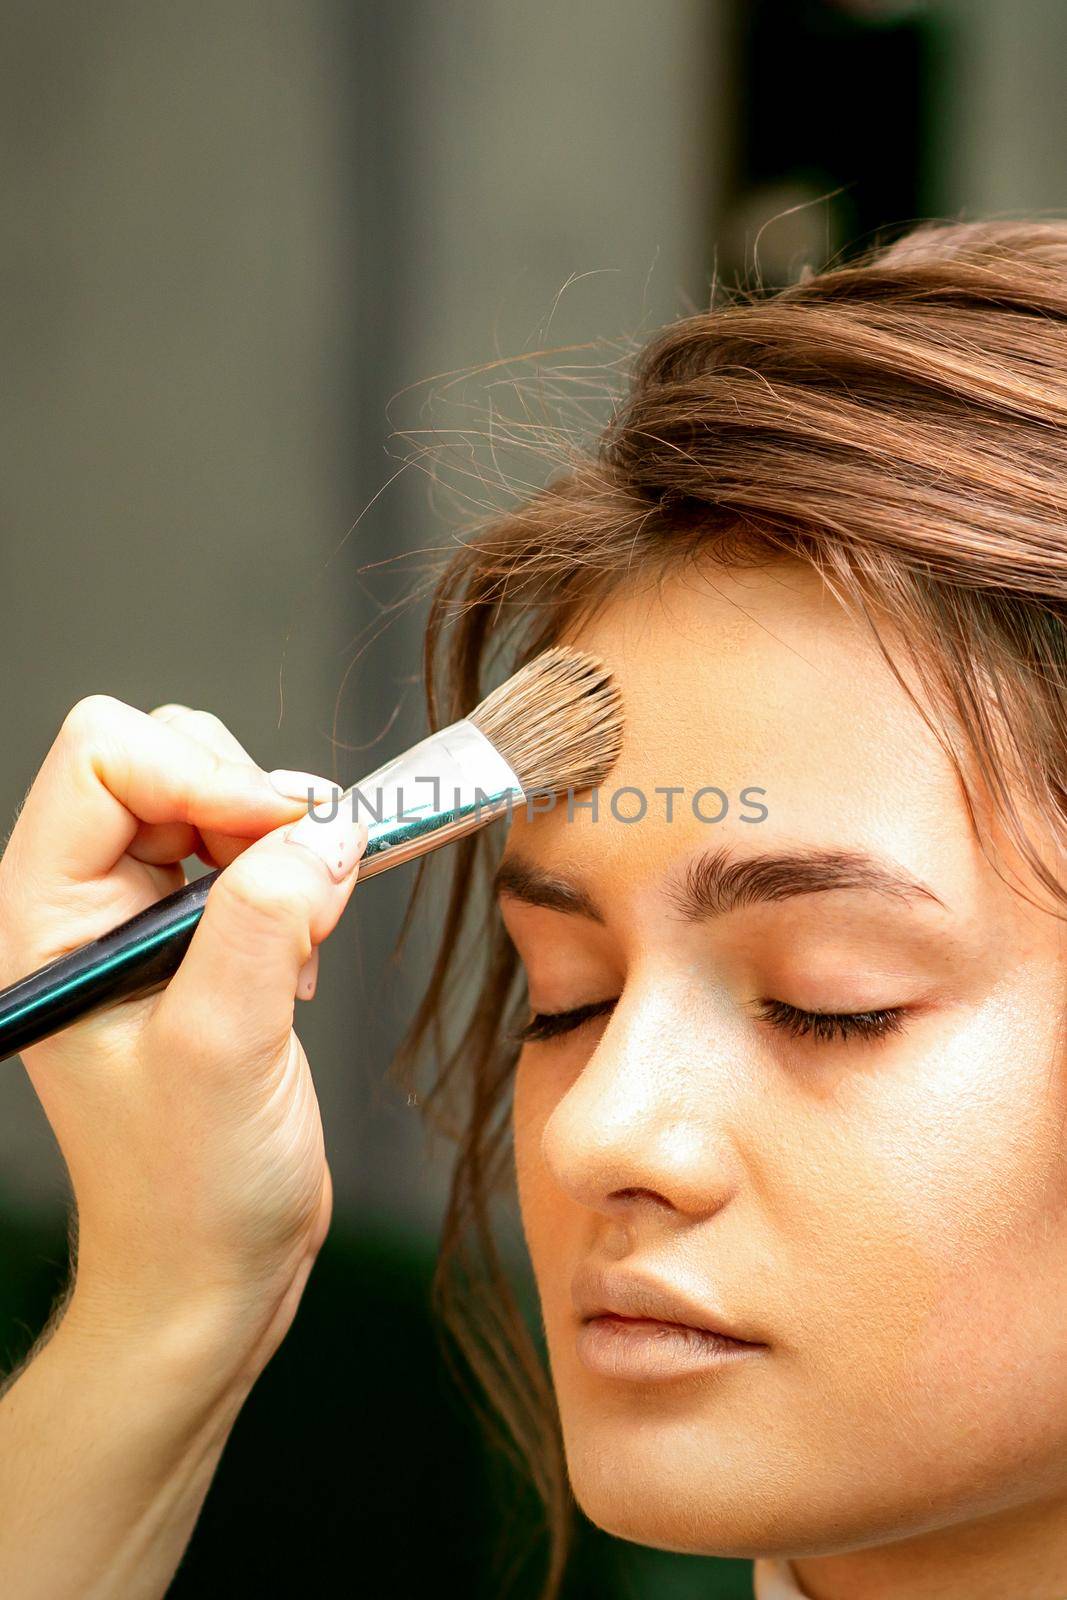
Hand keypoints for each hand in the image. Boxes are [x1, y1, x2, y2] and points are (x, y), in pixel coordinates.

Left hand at [0, 695, 364, 1379]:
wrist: (208, 1267)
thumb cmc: (187, 1188)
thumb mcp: (223, 1047)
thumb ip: (266, 920)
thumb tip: (326, 830)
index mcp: (45, 916)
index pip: (104, 758)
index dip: (199, 774)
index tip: (281, 831)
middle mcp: (84, 903)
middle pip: (165, 758)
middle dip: (249, 802)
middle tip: (300, 881)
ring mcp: (143, 918)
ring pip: (217, 795)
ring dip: (280, 844)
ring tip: (296, 935)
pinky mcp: (200, 938)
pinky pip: (256, 851)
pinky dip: (297, 880)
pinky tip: (296, 959)